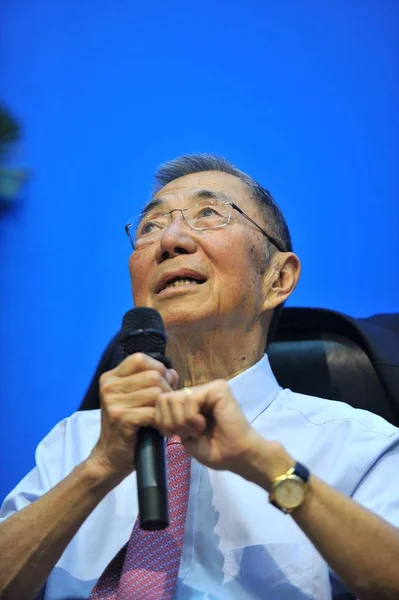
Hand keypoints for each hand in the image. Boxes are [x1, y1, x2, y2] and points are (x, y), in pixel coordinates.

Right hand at [88, 353, 177, 481]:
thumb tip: (172, 372)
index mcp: (110, 378)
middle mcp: (109, 387)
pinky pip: (152, 412)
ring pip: (155, 393)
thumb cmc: (128, 426)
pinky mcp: (121, 418)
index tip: (163, 384)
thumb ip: (154, 382)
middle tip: (166, 406)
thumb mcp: (137, 400)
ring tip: (163, 417)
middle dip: (166, 389)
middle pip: (152, 375)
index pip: (139, 359)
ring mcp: (113, 402)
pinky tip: (159, 427)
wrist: (110, 456)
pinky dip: (161, 420)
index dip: (157, 368)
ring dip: (165, 407)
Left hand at [155, 379, 264, 478]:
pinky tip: (204, 426)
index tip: (175, 435)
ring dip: (182, 422)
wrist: (236, 457)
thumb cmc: (214, 450)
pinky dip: (192, 419)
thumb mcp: (183, 434)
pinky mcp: (218, 388)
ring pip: (174, 399)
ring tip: (198, 430)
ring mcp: (208, 387)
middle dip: (171, 422)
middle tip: (188, 433)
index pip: (161, 401)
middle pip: (164, 399)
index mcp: (189, 401)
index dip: (162, 421)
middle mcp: (198, 391)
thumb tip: (155, 407)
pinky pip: (190, 400)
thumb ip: (170, 419)